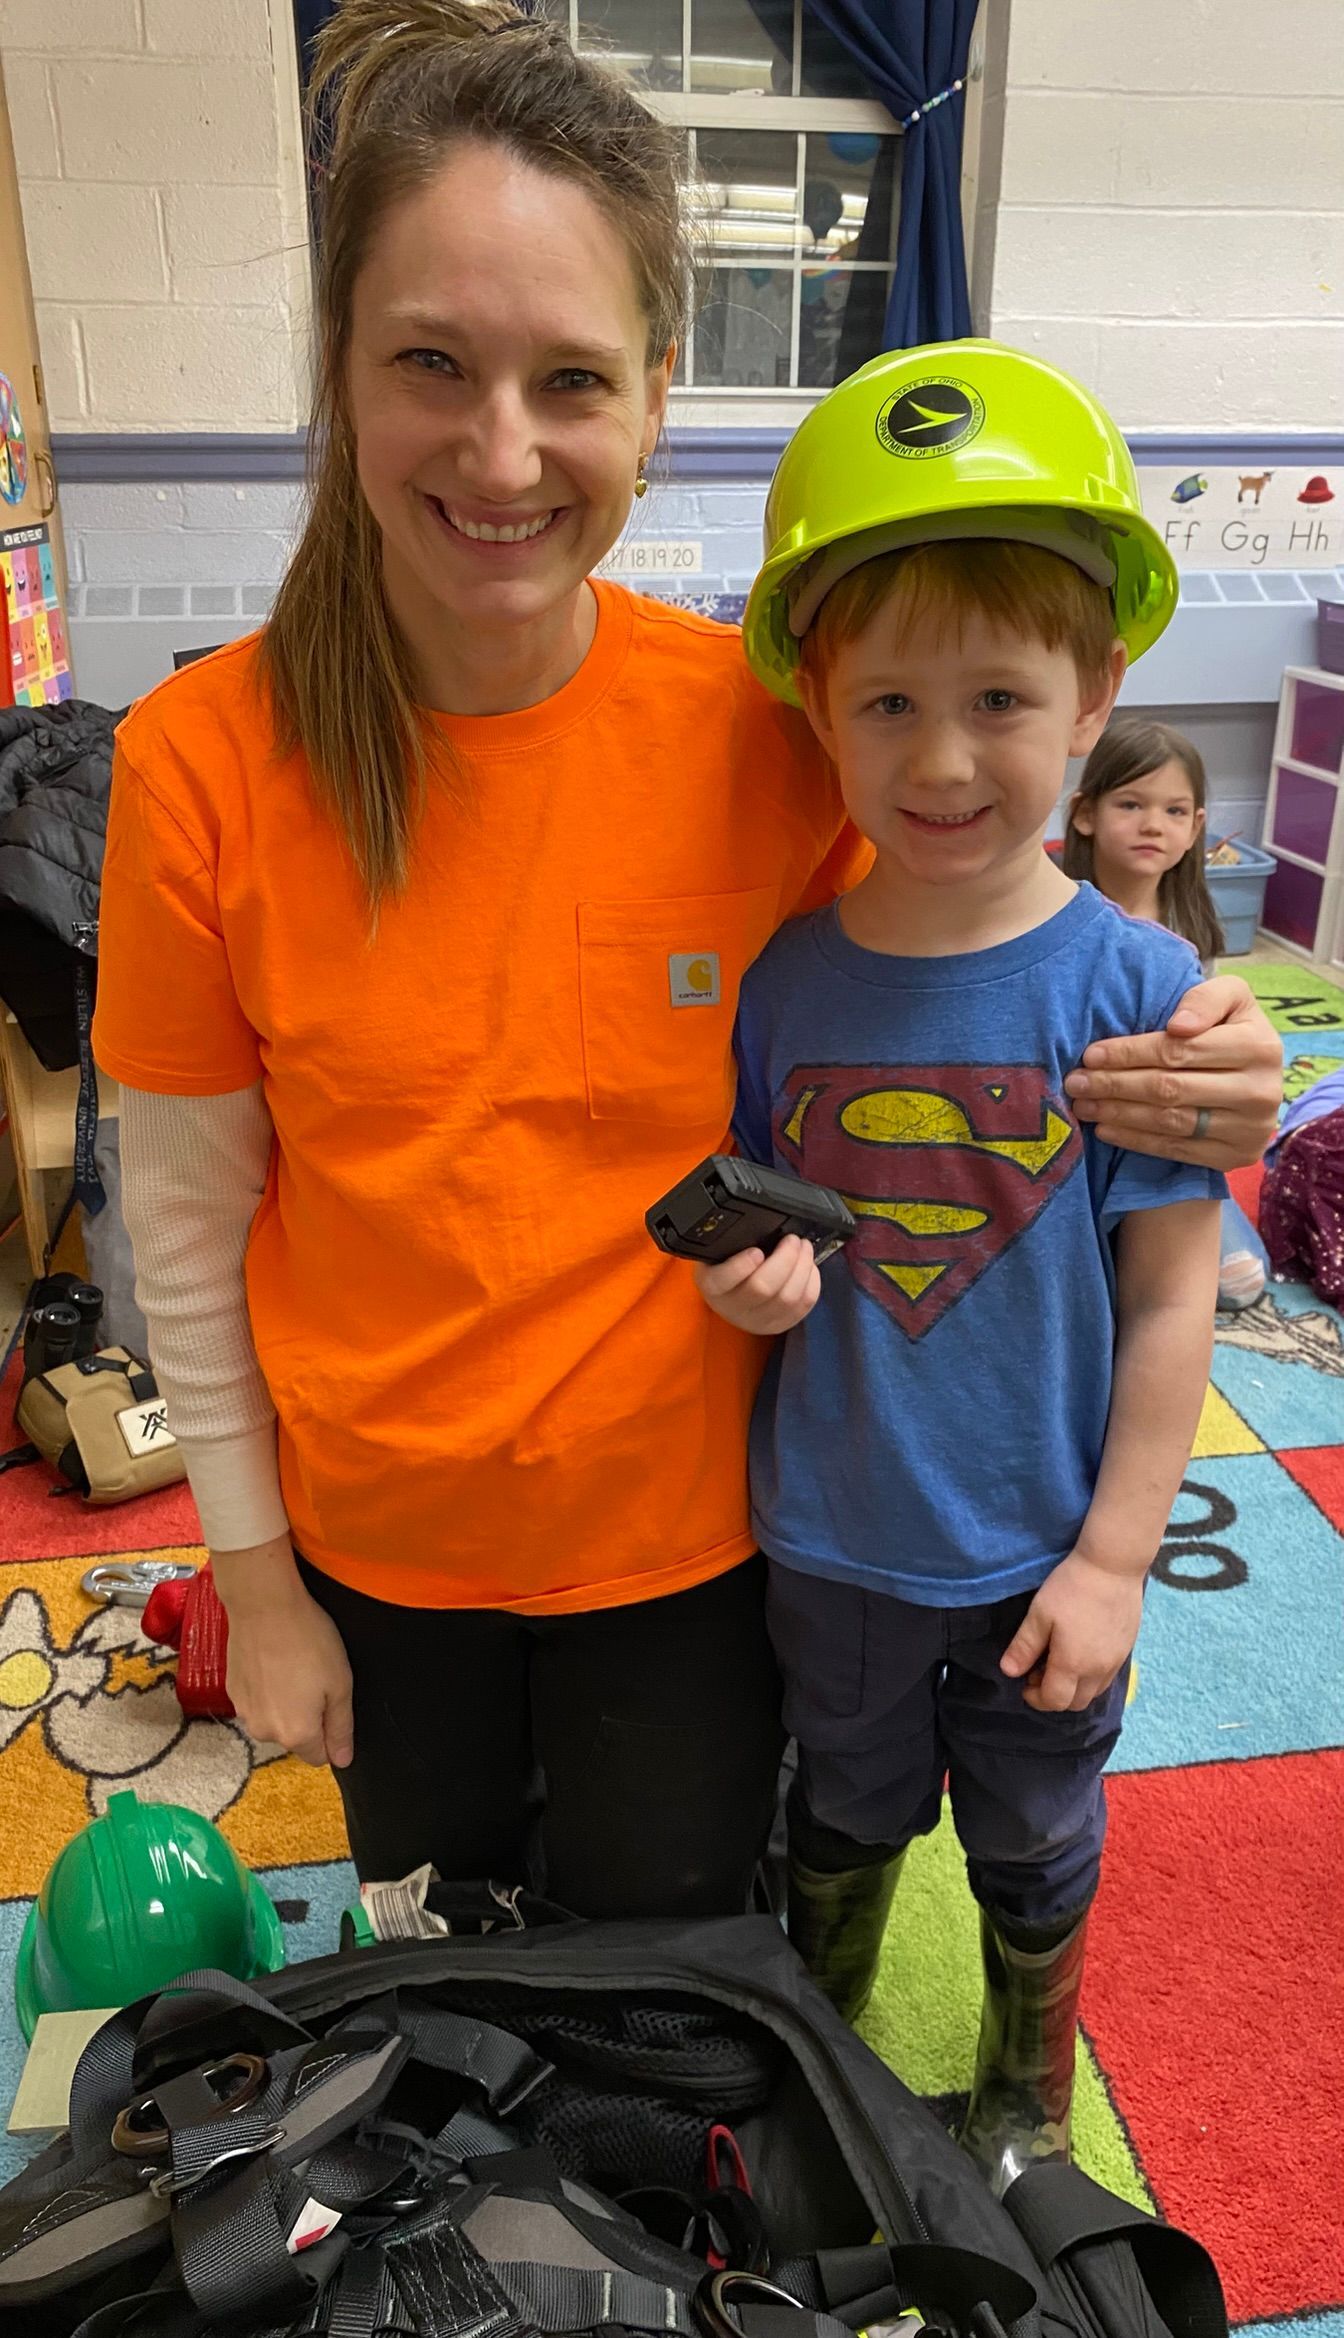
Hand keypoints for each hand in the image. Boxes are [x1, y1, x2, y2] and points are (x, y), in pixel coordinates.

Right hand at [212, 1536, 353, 1767]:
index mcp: (297, 1734)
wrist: (264, 1606)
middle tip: (314, 1679)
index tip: (331, 1703)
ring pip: (274, 1721)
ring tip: (291, 1668)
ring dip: (284, 1705)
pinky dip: (266, 1690)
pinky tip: (272, 1662)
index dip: (331, 1735)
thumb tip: (342, 1761)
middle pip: (295, 1740)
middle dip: (307, 1719)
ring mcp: (244, 1713)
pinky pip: (256, 1702)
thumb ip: (342, 1728)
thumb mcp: (341, 1684)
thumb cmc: (309, 1641)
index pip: (319, 1757)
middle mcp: (266, 1733)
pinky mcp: (232, 1693)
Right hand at [693, 1234, 820, 1333]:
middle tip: (792, 1239)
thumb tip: (764, 1225)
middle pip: (763, 1288)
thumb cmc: (728, 1266)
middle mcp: (733, 1308)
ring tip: (804, 1248)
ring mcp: (758, 1320)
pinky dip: (811, 1282)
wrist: (732, 1298)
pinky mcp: (780, 1325)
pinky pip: (804, 1305)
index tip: (756, 1251)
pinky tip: (809, 1267)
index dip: (741, 1266)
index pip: (723, 1280)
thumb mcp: (720, 1253)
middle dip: (785, 1259)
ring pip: (787, 1298)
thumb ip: (734, 1243)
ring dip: (802, 1268)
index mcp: (713, 1286)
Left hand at [999, 1551, 1144, 1712]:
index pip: (1054, 1701)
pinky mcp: (1127, 1650)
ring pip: (1093, 1693)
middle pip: (1076, 1704)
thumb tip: (1008, 1672)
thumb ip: (1024, 1646)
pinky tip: (1081, 1652)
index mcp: (1073, 1664)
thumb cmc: (1071, 1587)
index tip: (1024, 1681)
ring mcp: (1116, 1662)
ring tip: (1060, 1661)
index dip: (1035, 1698)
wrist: (1113, 1566)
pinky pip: (1106, 1678)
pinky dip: (1090, 1678)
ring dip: (1074, 1688)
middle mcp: (1098, 1671)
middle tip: (1039, 1671)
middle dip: (1054, 1696)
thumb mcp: (1040, 1614)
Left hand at [1064, 976, 1280, 1168]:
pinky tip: (1107, 1128)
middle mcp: (1260, 1091)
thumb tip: (1178, 1026)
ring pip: (1169, 1121)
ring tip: (1083, 1104)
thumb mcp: (1231, 997)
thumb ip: (1206, 998)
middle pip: (1170, 1089)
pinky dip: (1136, 1140)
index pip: (1179, 1051)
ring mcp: (1249, 1129)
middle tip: (1075, 1082)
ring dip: (1118, 1114)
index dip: (1130, 1053)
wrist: (1260, 1077)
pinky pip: (1176, 1150)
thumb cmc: (1233, 1028)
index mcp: (1259, 1045)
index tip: (1091, 1054)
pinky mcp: (1237, 1157)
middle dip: (1115, 1084)